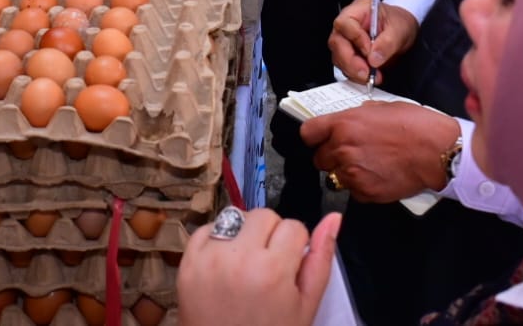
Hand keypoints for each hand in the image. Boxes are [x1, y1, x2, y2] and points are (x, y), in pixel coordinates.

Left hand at [178, 209, 339, 325]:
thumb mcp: (305, 307)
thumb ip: (321, 260)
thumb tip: (334, 218)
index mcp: (273, 270)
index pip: (294, 226)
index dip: (295, 246)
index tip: (289, 266)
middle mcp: (239, 258)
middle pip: (264, 216)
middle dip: (270, 235)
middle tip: (267, 266)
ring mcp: (209, 259)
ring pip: (235, 216)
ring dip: (243, 234)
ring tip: (245, 265)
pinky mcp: (188, 264)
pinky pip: (206, 229)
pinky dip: (216, 241)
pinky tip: (225, 266)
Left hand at [303, 103, 461, 200]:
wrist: (437, 152)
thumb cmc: (416, 126)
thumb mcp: (382, 108)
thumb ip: (358, 115)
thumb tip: (350, 120)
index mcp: (344, 125)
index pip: (308, 133)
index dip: (314, 136)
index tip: (320, 138)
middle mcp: (343, 149)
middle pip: (319, 159)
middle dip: (331, 156)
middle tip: (350, 152)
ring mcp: (353, 174)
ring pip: (335, 177)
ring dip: (347, 172)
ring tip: (369, 164)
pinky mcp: (365, 193)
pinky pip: (353, 191)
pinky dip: (362, 185)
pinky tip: (378, 175)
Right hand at [329, 0, 419, 83]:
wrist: (402, 31)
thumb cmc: (398, 22)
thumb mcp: (400, 29)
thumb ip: (388, 42)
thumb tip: (374, 58)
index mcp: (357, 11)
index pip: (345, 23)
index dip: (355, 39)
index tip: (369, 51)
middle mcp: (347, 26)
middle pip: (337, 43)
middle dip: (351, 61)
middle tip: (367, 72)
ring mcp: (346, 41)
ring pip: (339, 58)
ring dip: (354, 71)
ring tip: (372, 76)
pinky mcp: (349, 56)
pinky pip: (346, 68)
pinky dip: (357, 75)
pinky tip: (369, 77)